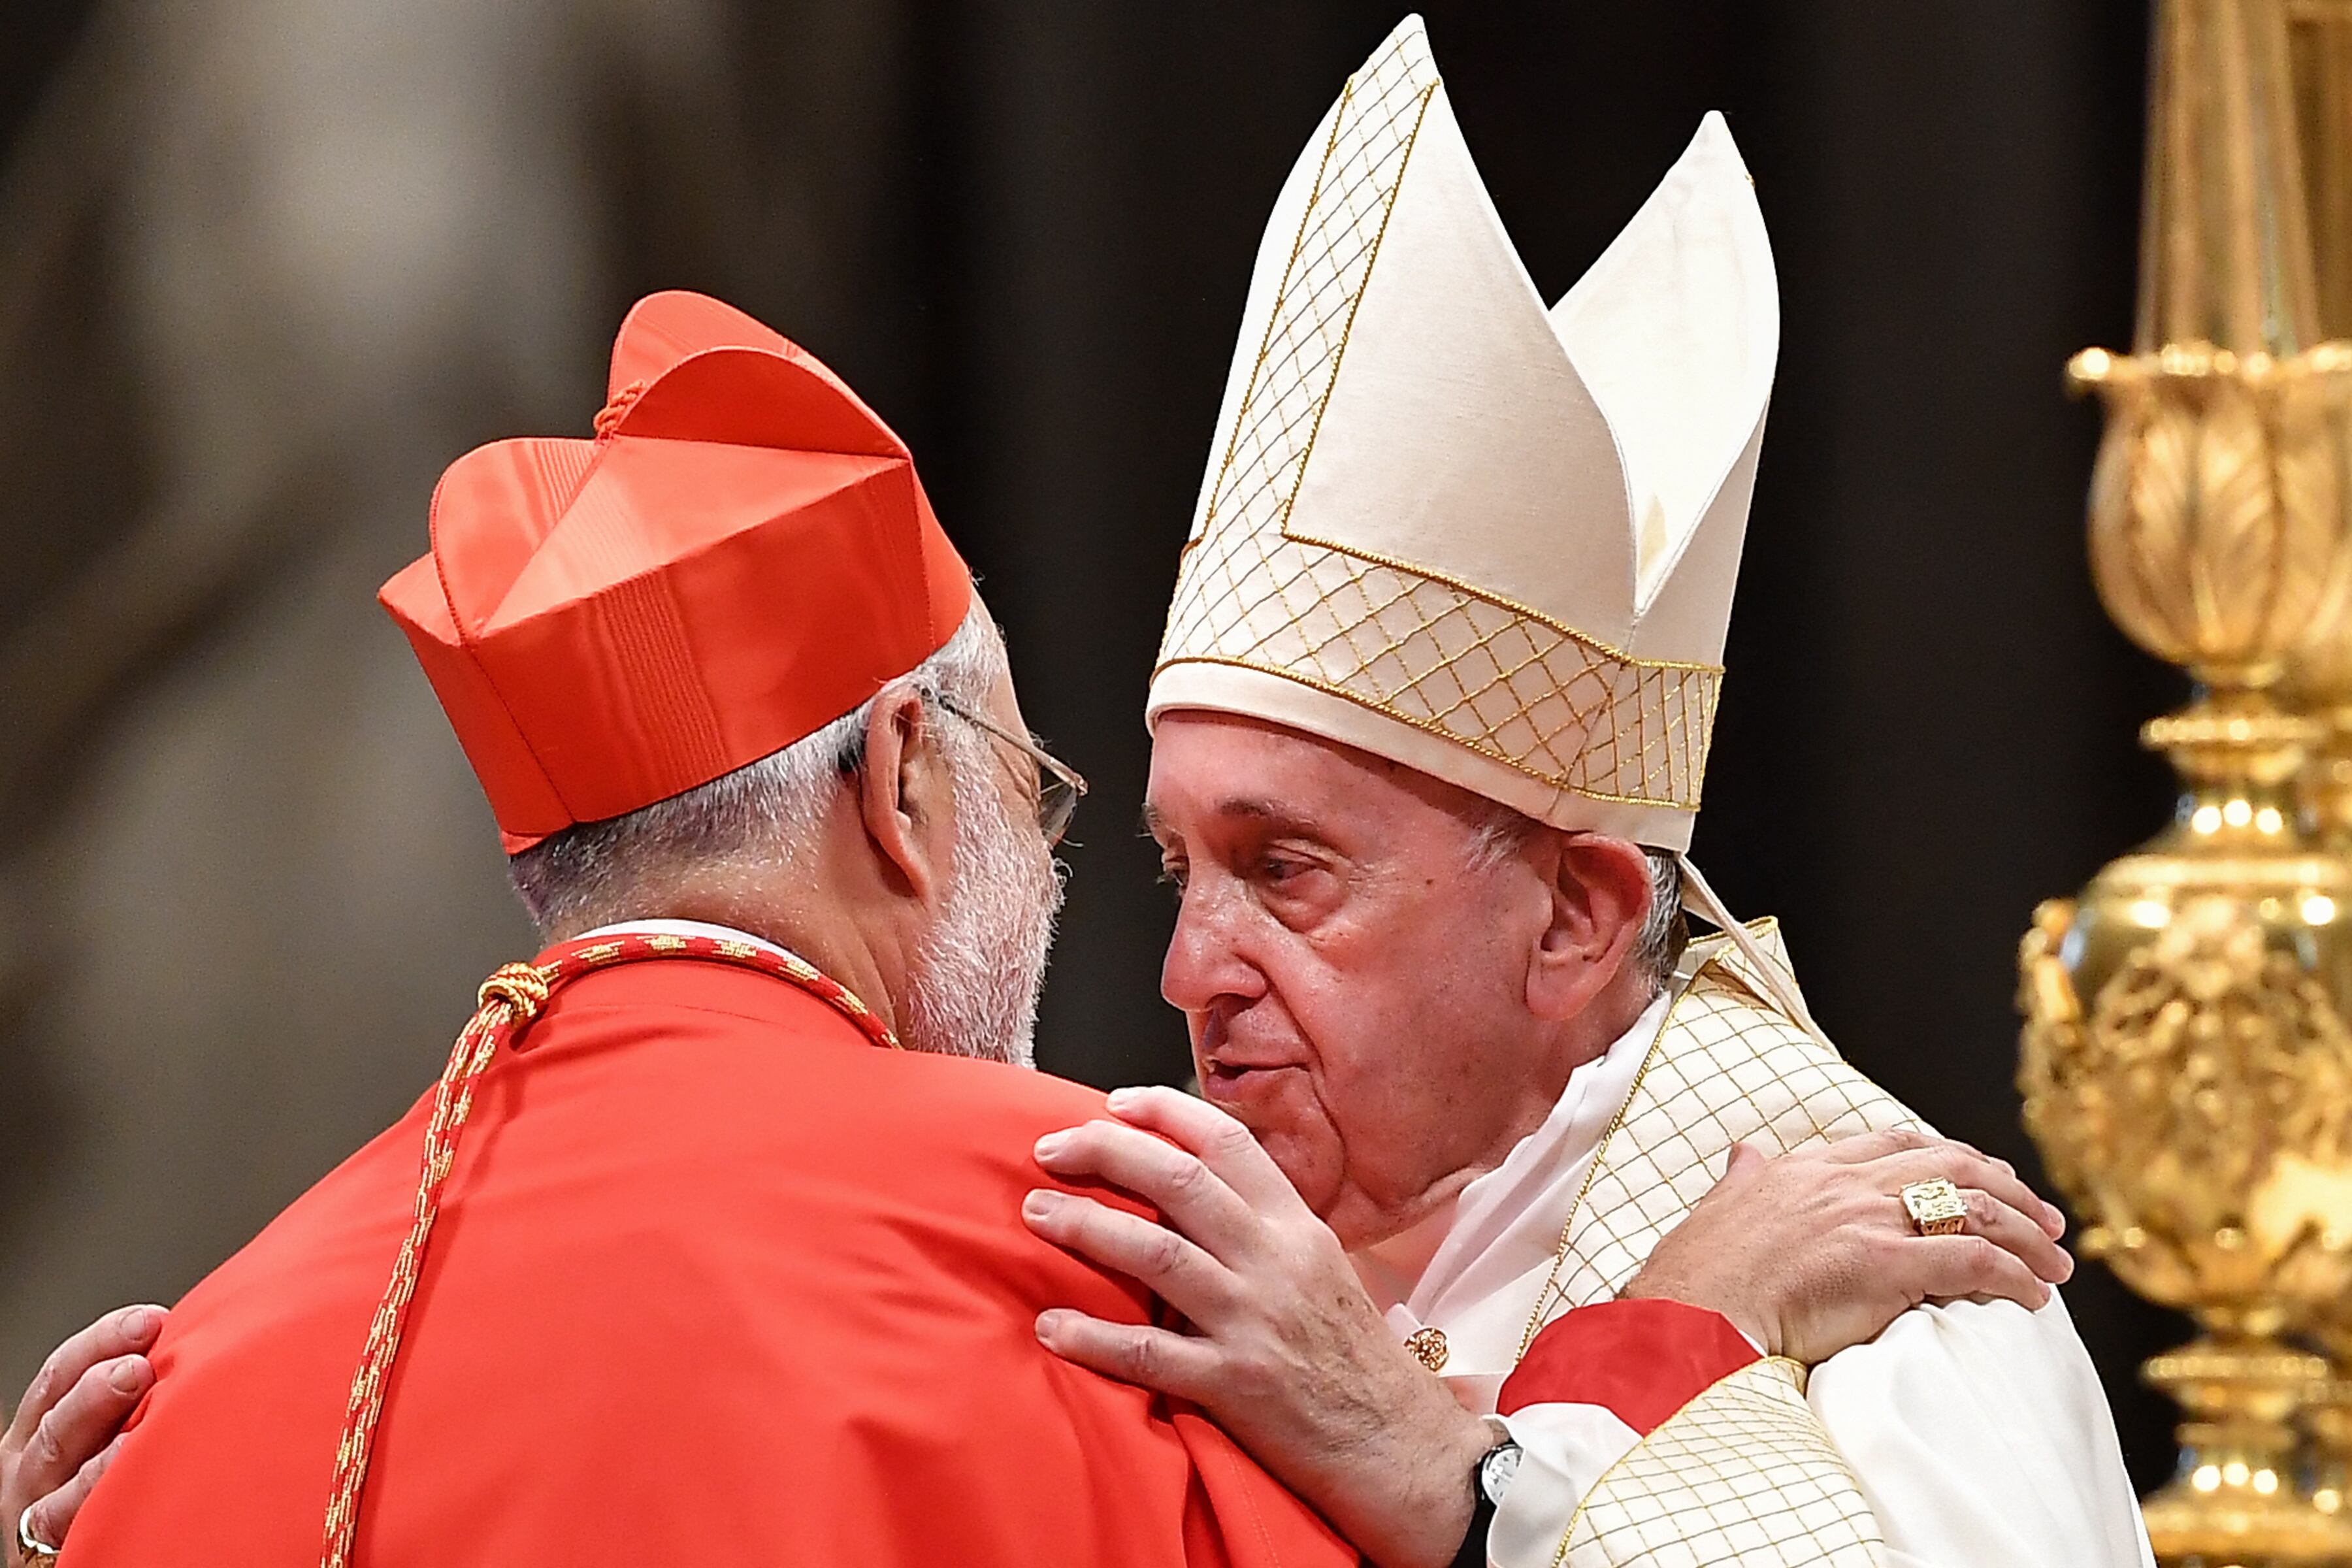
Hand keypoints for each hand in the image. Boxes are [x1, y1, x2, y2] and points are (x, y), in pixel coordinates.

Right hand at [2, 1305, 162, 1564]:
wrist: (68, 1558)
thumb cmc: (94, 1490)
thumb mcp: (91, 1439)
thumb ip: (125, 1403)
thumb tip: (183, 1350)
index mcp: (38, 1431)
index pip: (62, 1373)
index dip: (103, 1340)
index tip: (151, 1319)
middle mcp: (29, 1467)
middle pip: (57, 1420)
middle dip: (96, 1389)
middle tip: (139, 1368)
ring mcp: (35, 1510)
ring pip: (57, 1474)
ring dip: (98, 1450)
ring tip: (133, 1434)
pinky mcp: (49, 1549)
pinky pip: (66, 1525)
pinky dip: (95, 1501)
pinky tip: (133, 1486)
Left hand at [1025, 1086, 1489, 1567]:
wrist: (1399, 1445)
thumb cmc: (1351, 1355)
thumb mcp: (1319, 1268)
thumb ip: (1261, 1227)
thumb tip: (1187, 1187)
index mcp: (1297, 1226)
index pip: (1227, 1144)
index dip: (1164, 1113)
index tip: (1112, 1102)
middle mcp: (1275, 1261)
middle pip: (1180, 1184)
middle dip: (1106, 1154)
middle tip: (1048, 1149)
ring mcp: (1254, 1322)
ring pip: (1157, 1255)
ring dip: (1086, 1228)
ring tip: (1035, 1213)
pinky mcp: (1235, 1384)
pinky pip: (1149, 1354)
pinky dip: (1094, 1337)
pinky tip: (1051, 1326)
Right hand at [1624, 1129, 2072, 1363]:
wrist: (1689, 1316)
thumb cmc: (1697, 1278)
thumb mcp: (1718, 1211)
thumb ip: (1742, 1179)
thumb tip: (1744, 1155)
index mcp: (1807, 1170)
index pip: (1896, 1144)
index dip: (1952, 1156)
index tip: (1985, 1175)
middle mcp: (1845, 1184)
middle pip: (1953, 1167)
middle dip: (2010, 1189)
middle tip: (2046, 1219)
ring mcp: (1868, 1220)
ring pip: (1976, 1209)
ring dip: (2027, 1234)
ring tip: (2057, 1262)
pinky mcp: (1885, 1265)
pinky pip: (1973, 1261)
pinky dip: (2015, 1275)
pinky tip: (2034, 1294)